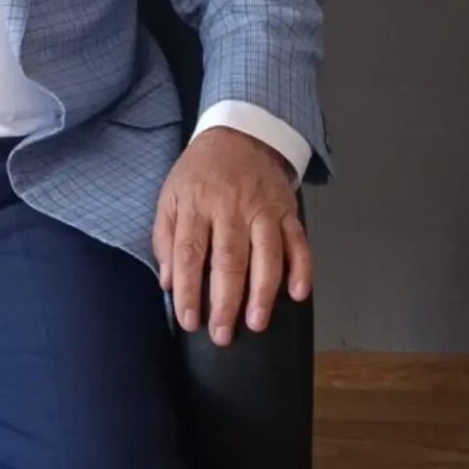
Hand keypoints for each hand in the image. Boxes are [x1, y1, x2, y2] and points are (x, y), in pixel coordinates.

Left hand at [152, 128, 311, 345]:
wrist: (241, 133)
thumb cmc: (201, 172)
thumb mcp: (171, 194)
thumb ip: (166, 237)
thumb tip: (169, 282)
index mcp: (197, 204)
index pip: (191, 254)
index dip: (189, 291)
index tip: (189, 321)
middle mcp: (231, 207)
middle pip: (229, 260)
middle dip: (226, 302)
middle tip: (222, 335)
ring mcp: (263, 208)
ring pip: (266, 255)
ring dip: (263, 292)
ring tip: (256, 323)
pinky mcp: (287, 210)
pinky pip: (298, 242)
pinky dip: (301, 268)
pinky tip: (297, 293)